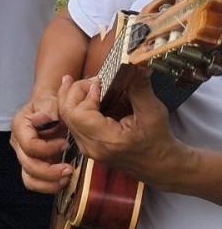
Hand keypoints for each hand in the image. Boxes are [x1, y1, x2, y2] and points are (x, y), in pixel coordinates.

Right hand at [10, 90, 71, 193]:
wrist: (53, 108)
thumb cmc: (52, 103)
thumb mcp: (51, 100)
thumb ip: (48, 107)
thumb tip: (45, 118)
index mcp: (20, 126)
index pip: (29, 145)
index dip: (47, 149)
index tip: (66, 144)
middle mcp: (18, 143)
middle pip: (28, 165)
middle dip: (50, 171)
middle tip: (70, 168)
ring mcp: (24, 156)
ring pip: (29, 178)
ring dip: (48, 182)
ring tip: (66, 178)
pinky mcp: (33, 165)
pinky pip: (34, 183)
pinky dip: (48, 186)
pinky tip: (63, 181)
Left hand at [58, 73, 186, 187]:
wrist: (161, 165)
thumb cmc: (159, 140)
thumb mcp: (153, 112)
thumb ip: (140, 88)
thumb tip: (135, 64)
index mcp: (107, 141)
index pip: (80, 114)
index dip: (85, 94)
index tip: (99, 82)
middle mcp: (92, 147)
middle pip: (68, 114)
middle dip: (73, 92)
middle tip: (90, 79)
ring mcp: (87, 148)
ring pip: (66, 119)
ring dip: (69, 98)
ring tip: (73, 81)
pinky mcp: (87, 146)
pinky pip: (71, 123)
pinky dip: (72, 107)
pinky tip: (77, 95)